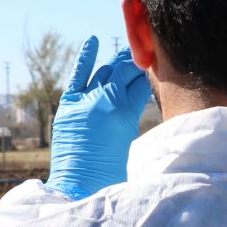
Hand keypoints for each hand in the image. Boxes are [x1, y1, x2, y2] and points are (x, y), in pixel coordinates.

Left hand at [45, 36, 152, 200]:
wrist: (81, 186)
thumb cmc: (113, 173)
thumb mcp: (132, 141)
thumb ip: (134, 115)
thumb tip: (140, 95)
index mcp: (125, 111)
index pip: (141, 83)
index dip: (150, 72)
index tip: (158, 64)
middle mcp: (104, 100)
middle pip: (124, 71)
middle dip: (136, 62)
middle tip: (147, 53)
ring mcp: (84, 99)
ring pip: (105, 71)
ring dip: (117, 62)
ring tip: (130, 53)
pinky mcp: (68, 104)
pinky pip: (78, 74)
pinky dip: (85, 57)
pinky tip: (93, 40)